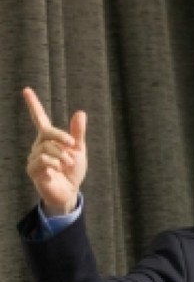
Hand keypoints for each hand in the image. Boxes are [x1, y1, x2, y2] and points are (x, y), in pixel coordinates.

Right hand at [22, 88, 87, 215]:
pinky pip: (43, 160)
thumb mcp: (78, 150)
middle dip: (62, 137)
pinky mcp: (32, 170)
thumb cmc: (73, 170)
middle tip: (72, 144)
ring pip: (47, 148)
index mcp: (49, 139)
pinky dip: (55, 164)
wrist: (69, 191)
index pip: (39, 119)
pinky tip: (58, 169)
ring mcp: (34, 157)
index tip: (26, 90)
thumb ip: (77, 133)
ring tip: (67, 164)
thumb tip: (80, 112)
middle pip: (48, 133)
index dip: (33, 105)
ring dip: (62, 155)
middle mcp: (38, 146)